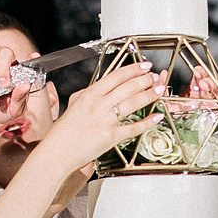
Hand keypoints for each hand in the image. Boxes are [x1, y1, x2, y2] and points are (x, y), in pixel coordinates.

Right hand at [37, 62, 163, 168]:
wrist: (57, 152)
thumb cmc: (63, 132)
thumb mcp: (73, 105)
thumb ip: (88, 94)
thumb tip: (100, 86)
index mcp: (89, 95)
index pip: (116, 76)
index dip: (133, 69)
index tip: (144, 65)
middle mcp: (98, 105)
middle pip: (127, 87)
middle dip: (145, 80)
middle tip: (155, 77)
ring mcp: (105, 121)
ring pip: (133, 103)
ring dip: (150, 95)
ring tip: (160, 90)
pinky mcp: (110, 137)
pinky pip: (133, 128)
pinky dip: (147, 122)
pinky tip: (157, 117)